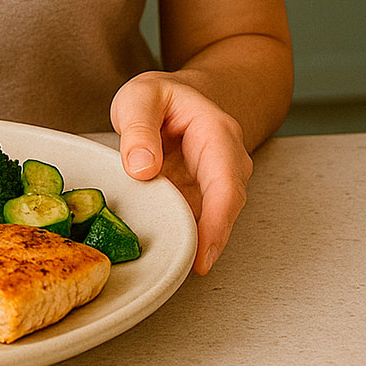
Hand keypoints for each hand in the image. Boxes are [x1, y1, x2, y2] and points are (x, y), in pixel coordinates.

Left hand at [109, 71, 252, 274]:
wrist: (179, 98)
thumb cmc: (162, 96)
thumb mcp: (140, 96)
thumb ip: (139, 128)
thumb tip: (141, 168)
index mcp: (217, 133)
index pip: (225, 182)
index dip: (217, 222)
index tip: (203, 253)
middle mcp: (226, 162)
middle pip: (226, 209)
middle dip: (208, 242)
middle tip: (182, 270)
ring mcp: (215, 183)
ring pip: (212, 220)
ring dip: (194, 242)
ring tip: (170, 265)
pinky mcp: (200, 199)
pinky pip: (196, 221)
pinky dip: (183, 237)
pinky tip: (166, 252)